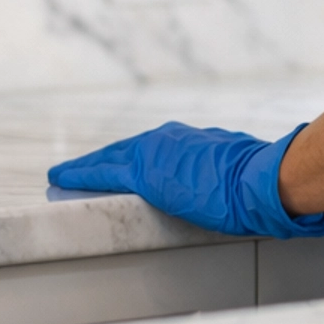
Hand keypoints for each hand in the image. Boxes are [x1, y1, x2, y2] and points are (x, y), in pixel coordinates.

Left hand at [48, 120, 323, 240]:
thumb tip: (234, 183)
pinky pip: (103, 173)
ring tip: (61, 176)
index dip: (127, 157)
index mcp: (187, 142)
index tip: (114, 164)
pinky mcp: (144, 172)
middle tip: (75, 171)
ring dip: (84, 168)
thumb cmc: (258, 178)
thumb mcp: (234, 167)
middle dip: (100, 161)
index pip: (149, 150)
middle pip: (123, 152)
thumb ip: (222, 171)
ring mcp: (154, 154)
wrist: (262, 179)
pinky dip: (80, 175)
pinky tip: (61, 179)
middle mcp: (167, 140)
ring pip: (108, 159)